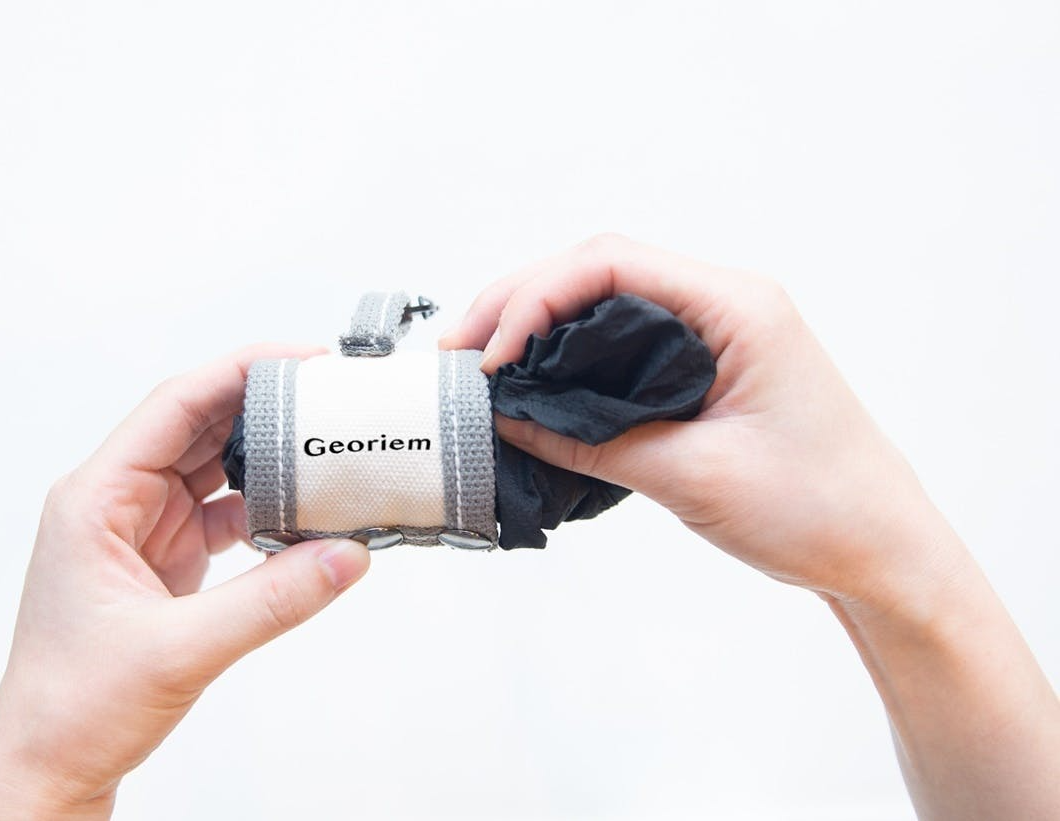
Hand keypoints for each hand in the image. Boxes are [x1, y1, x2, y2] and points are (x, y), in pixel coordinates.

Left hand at [0, 344, 370, 819]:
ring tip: (326, 449)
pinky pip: (223, 514)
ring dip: (267, 460)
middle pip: (199, 427)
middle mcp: (116, 503)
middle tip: (327, 398)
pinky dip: (265, 511)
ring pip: (214, 469)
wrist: (51, 764)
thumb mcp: (181, 649)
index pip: (175, 406)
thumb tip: (344, 555)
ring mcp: (141, 530)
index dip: (240, 372)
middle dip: (263, 408)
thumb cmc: (73, 705)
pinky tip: (303, 514)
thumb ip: (272, 600)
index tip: (300, 360)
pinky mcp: (164, 561)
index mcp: (95, 499)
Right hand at [441, 234, 1059, 820]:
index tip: (492, 355)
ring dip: (541, 325)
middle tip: (461, 351)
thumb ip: (591, 442)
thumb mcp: (690, 476)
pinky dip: (573, 355)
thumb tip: (512, 419)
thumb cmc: (819, 509)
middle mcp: (728, 304)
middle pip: (600, 270)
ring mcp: (719, 333)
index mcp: (738, 306)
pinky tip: (535, 383)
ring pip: (608, 302)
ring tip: (483, 363)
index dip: (534, 298)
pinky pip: (626, 341)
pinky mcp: (709, 370)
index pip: (610, 262)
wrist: (883, 553)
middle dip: (521, 303)